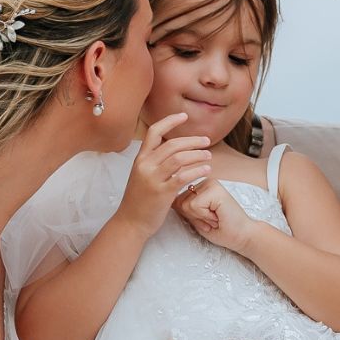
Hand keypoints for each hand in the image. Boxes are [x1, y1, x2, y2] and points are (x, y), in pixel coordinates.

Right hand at [114, 113, 211, 235]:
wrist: (131, 222)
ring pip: (179, 158)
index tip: (184, 116)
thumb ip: (154, 163)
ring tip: (208, 155)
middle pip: (172, 144)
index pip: (154, 132)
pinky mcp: (162, 192)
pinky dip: (197, 171)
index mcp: (140, 159)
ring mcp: (153, 179)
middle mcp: (146, 165)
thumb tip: (173, 152)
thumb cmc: (138, 200)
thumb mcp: (142, 176)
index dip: (170, 121)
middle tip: (206, 141)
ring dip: (197, 154)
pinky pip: (183, 176)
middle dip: (192, 140)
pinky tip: (206, 170)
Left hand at [173, 179, 257, 253]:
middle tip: (211, 220)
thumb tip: (168, 200)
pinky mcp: (215, 189)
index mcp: (200, 187)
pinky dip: (204, 216)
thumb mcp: (196, 218)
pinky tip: (217, 216)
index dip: (188, 217)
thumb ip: (183, 208)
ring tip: (214, 218)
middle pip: (179, 201)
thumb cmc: (221, 230)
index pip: (176, 200)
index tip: (205, 220)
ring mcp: (210, 183)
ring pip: (186, 203)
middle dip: (193, 217)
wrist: (242, 236)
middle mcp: (205, 182)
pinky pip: (194, 205)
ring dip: (199, 217)